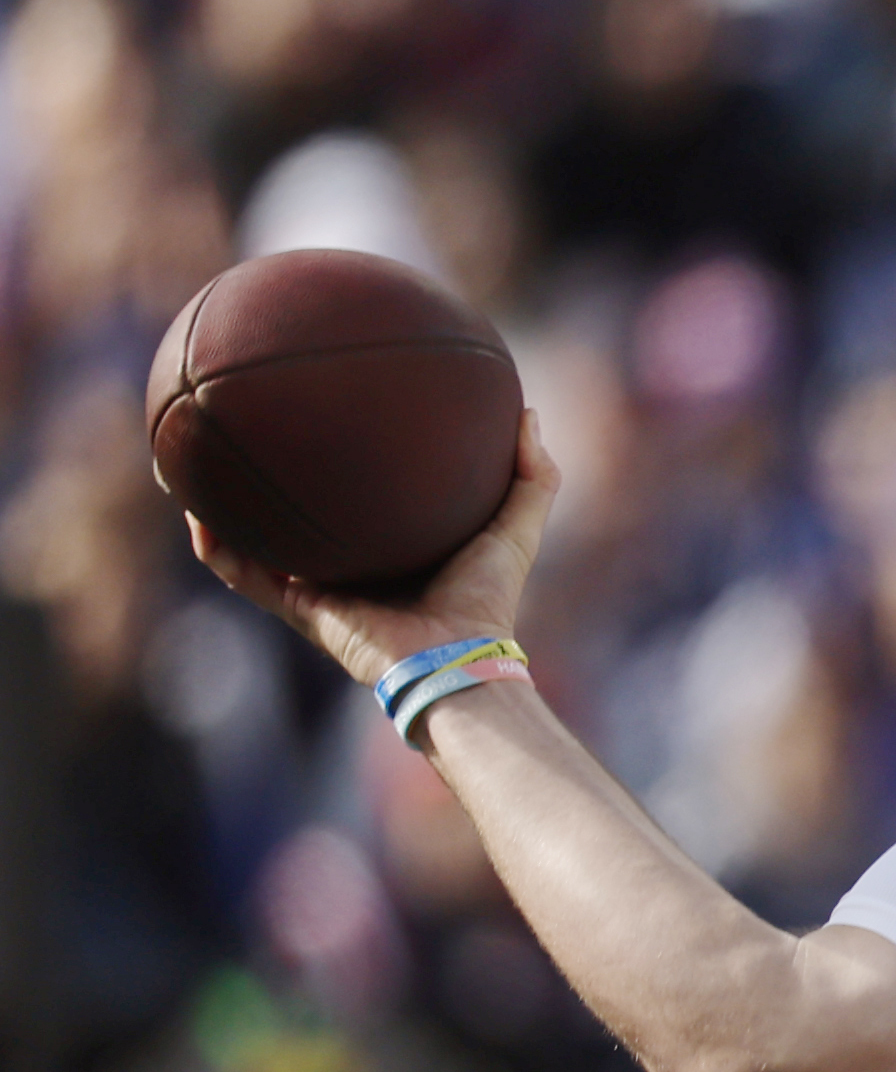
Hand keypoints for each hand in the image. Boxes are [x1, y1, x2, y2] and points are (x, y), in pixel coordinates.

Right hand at [184, 411, 559, 689]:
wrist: (456, 658)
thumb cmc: (488, 599)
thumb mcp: (515, 527)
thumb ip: (532, 476)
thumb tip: (527, 413)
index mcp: (389, 547)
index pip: (353, 500)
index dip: (333, 465)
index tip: (319, 418)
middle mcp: (347, 565)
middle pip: (294, 515)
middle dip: (264, 476)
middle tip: (241, 427)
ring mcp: (316, 587)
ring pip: (253, 541)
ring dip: (218, 506)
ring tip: (188, 464)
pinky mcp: (298, 608)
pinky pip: (242, 573)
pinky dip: (215, 545)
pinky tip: (194, 510)